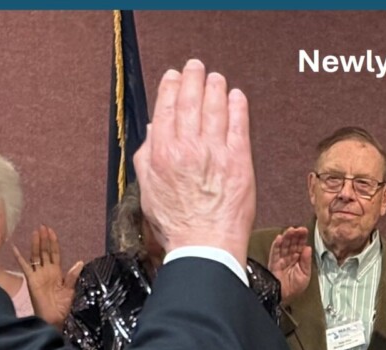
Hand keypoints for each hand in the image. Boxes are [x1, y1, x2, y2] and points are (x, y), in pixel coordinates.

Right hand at [12, 225, 83, 328]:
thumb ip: (72, 276)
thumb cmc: (62, 306)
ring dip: (36, 244)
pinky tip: (15, 248)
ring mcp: (38, 274)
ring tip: (36, 232)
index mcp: (57, 272)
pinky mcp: (31, 280)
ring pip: (36, 255)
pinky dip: (19, 257)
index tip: (52, 231)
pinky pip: (24, 266)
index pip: (54, 253)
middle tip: (43, 226)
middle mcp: (47, 271)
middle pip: (45, 251)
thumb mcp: (70, 289)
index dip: (53, 243)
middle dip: (44, 239)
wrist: (54, 317)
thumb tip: (80, 262)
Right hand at [133, 59, 255, 271]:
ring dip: (215, 89)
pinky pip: (238, 126)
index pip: (165, 109)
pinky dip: (237, 108)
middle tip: (196, 67)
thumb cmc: (177, 223)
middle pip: (190, 103)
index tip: (174, 77)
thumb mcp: (148, 189)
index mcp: (162, 153)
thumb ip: (147, 157)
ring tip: (216, 78)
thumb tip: (153, 132)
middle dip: (193, 80)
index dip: (170, 88)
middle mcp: (187, 148)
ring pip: (214, 110)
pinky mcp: (239, 162)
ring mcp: (214, 153)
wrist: (205, 245)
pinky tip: (237, 97)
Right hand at [267, 227, 311, 300]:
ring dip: (287, 237)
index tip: (305, 230)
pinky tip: (280, 238)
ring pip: (284, 245)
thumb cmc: (294, 288)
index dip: (302, 238)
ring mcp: (281, 259)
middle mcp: (289, 257)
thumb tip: (308, 248)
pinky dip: (277, 245)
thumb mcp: (305, 274)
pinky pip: (275, 252)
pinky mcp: (273, 263)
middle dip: (295, 235)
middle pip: (292, 243)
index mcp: (298, 260)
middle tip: (298, 228)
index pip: (300, 246)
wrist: (284, 297)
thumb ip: (306, 261)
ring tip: (290, 230)